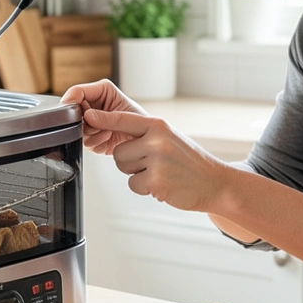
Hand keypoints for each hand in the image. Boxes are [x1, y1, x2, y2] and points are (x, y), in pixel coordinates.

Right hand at [60, 79, 147, 154]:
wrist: (144, 142)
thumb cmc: (141, 123)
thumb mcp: (125, 115)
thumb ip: (105, 116)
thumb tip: (87, 115)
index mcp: (101, 91)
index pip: (77, 92)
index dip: (71, 100)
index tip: (70, 108)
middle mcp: (92, 105)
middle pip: (73, 111)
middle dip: (85, 120)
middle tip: (100, 124)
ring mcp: (89, 122)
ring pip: (76, 128)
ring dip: (93, 133)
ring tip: (109, 131)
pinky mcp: (89, 137)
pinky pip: (83, 142)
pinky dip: (95, 142)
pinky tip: (107, 138)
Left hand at [85, 108, 230, 212]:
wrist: (214, 182)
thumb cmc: (189, 161)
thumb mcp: (170, 138)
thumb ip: (146, 134)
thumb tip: (118, 132)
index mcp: (159, 126)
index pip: (125, 119)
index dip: (104, 118)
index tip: (88, 114)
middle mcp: (157, 140)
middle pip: (120, 152)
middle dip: (130, 161)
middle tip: (154, 164)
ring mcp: (157, 160)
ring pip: (125, 168)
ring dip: (138, 174)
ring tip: (161, 172)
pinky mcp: (156, 181)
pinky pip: (133, 184)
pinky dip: (145, 188)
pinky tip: (164, 184)